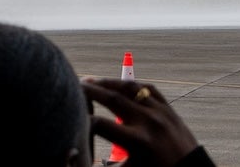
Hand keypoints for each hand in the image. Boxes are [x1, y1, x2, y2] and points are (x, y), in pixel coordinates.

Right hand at [82, 78, 200, 166]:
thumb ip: (105, 162)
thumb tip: (80, 156)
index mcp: (138, 142)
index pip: (100, 124)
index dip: (82, 120)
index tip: (71, 117)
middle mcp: (148, 122)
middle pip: (111, 99)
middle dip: (89, 91)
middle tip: (72, 85)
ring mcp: (160, 112)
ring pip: (129, 88)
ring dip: (107, 82)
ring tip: (91, 81)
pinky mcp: (169, 109)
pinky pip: (147, 89)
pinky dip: (131, 85)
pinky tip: (118, 85)